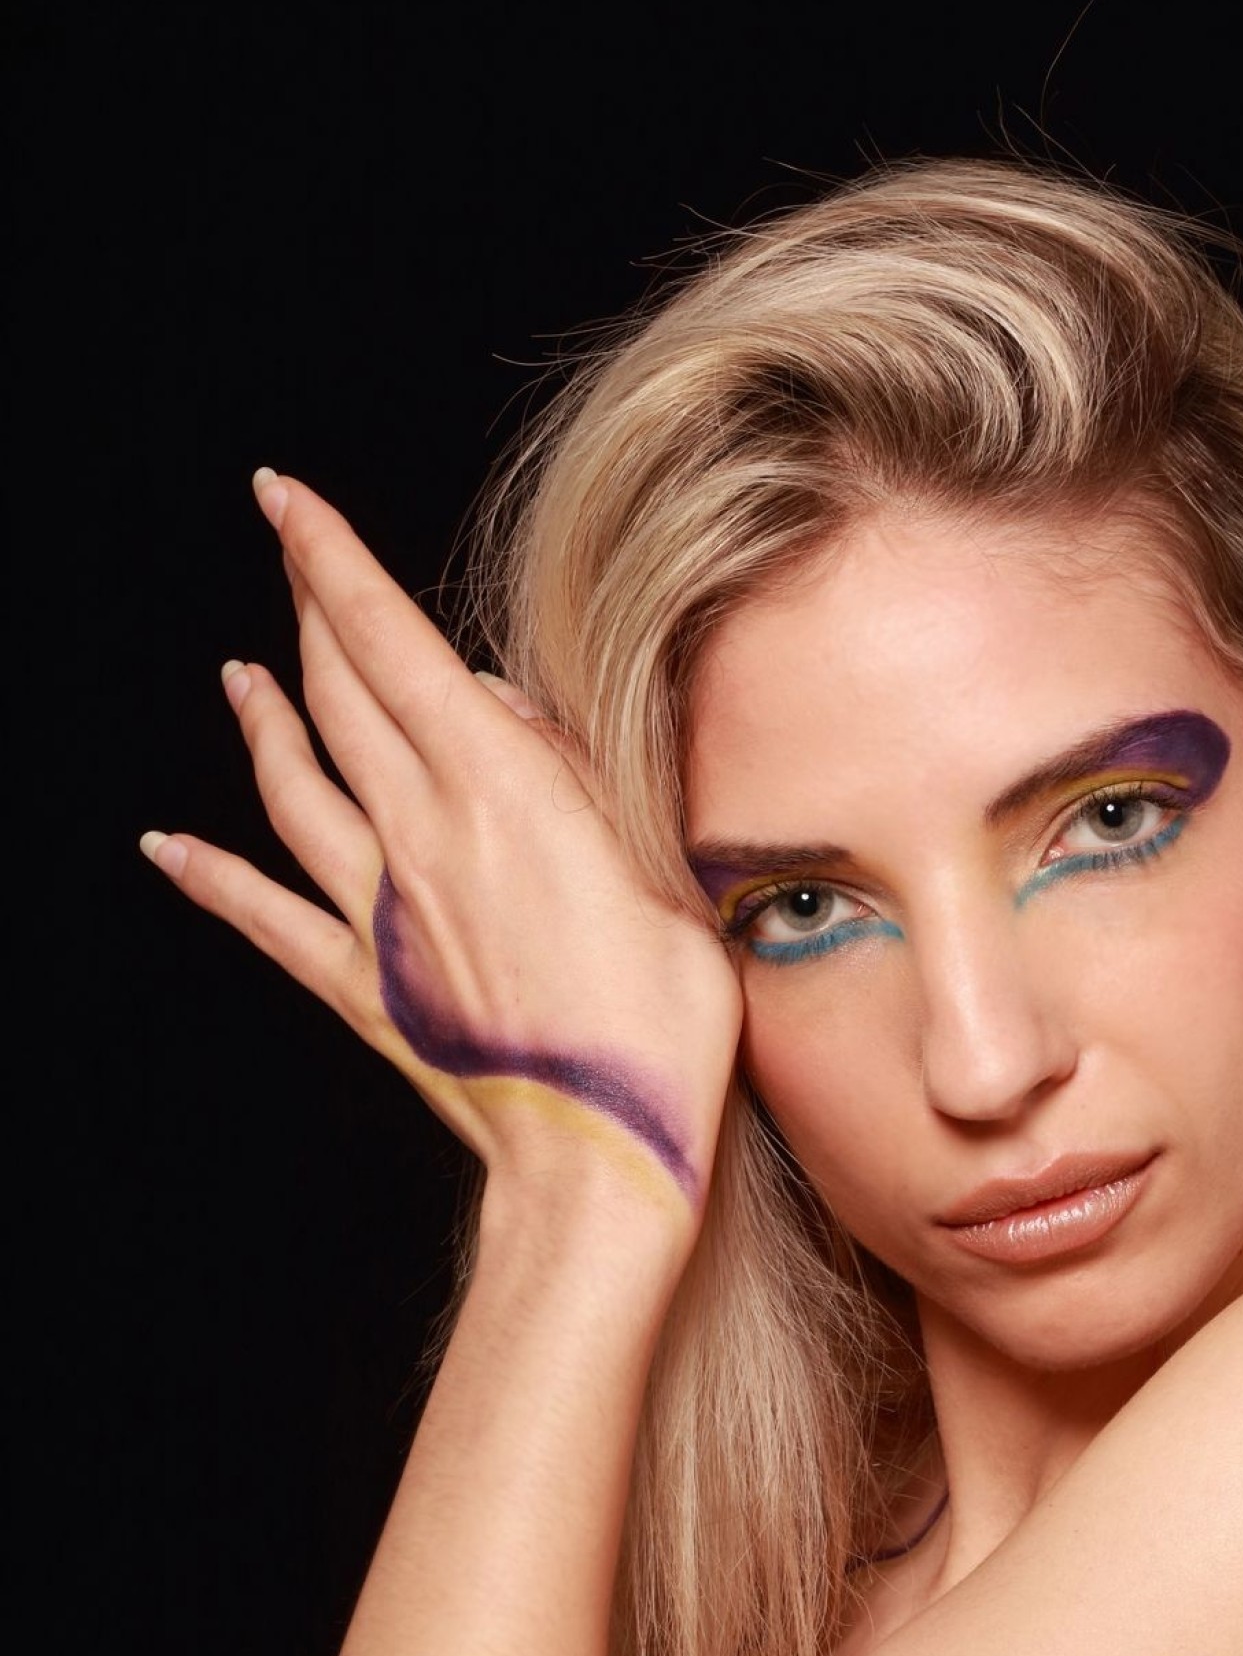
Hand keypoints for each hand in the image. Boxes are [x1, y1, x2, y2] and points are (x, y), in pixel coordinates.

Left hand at [141, 471, 741, 1213]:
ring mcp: (382, 914)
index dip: (333, 562)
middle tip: (288, 555)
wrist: (603, 1155)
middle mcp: (424, 837)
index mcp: (502, 792)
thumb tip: (510, 711)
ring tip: (242, 677)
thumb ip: (581, 781)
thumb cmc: (661, 1028)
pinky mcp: (365, 989)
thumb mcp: (659, 878)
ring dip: (263, 723)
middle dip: (307, 612)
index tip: (288, 501)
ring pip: (295, 789)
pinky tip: (168, 851)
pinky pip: (268, 918)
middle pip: (339, 699)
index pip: (394, 644)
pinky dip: (211, 880)